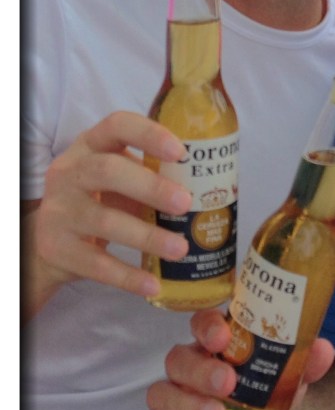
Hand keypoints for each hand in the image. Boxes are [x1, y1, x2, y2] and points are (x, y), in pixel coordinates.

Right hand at [24, 111, 192, 313]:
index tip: (181, 152)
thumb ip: (150, 173)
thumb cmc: (100, 198)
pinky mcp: (56, 249)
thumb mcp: (117, 177)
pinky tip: (153, 284)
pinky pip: (95, 264)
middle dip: (151, 187)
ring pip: (104, 221)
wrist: (49, 240)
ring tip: (181, 248)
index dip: (149, 135)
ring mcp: (59, 211)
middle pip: (108, 171)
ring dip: (147, 236)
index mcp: (90, 145)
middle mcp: (69, 172)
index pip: (116, 125)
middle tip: (185, 202)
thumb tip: (210, 187)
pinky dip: (127, 276)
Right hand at [147, 309, 334, 409]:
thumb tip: (322, 349)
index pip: (205, 320)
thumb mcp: (289, 373)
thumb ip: (305, 361)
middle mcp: (196, 356)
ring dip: (190, 401)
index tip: (224, 335)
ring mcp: (181, 385)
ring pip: (164, 384)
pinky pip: (162, 405)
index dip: (209, 325)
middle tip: (227, 380)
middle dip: (200, 368)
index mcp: (221, 337)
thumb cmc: (267, 383)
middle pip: (180, 353)